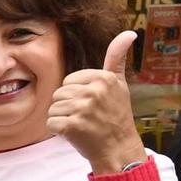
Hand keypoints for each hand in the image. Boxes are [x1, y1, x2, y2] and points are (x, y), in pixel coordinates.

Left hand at [47, 30, 145, 174]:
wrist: (118, 147)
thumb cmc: (116, 115)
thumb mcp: (119, 84)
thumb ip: (117, 58)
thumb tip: (129, 33)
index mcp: (103, 78)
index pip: (69, 80)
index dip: (76, 93)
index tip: (92, 103)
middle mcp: (94, 91)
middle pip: (59, 93)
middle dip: (67, 106)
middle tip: (86, 116)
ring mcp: (83, 109)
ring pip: (53, 108)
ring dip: (62, 118)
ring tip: (81, 124)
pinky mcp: (72, 126)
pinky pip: (50, 123)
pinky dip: (58, 131)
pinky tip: (74, 133)